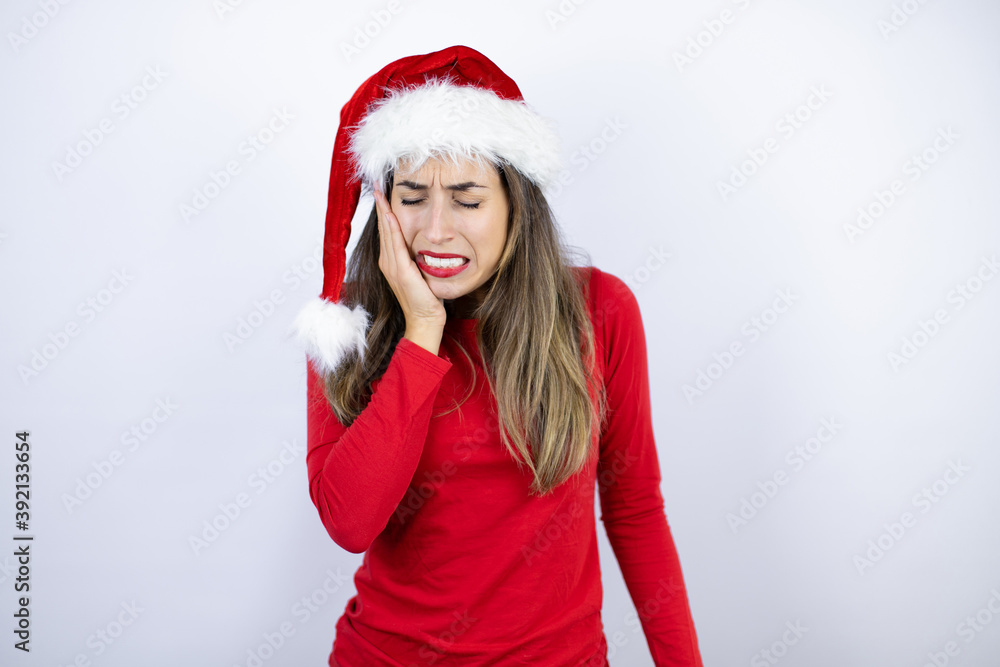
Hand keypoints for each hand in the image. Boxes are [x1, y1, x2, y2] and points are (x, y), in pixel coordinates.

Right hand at [373, 186, 446, 330]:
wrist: (425, 319)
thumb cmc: (426, 298)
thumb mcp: (420, 272)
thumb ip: (416, 257)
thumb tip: (422, 242)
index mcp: (391, 261)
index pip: (387, 230)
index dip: (384, 211)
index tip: (382, 192)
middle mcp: (387, 262)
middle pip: (383, 228)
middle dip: (380, 206)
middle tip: (377, 183)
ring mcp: (392, 266)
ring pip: (386, 232)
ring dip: (383, 211)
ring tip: (380, 192)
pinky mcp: (400, 270)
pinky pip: (394, 243)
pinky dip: (391, 227)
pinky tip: (389, 214)